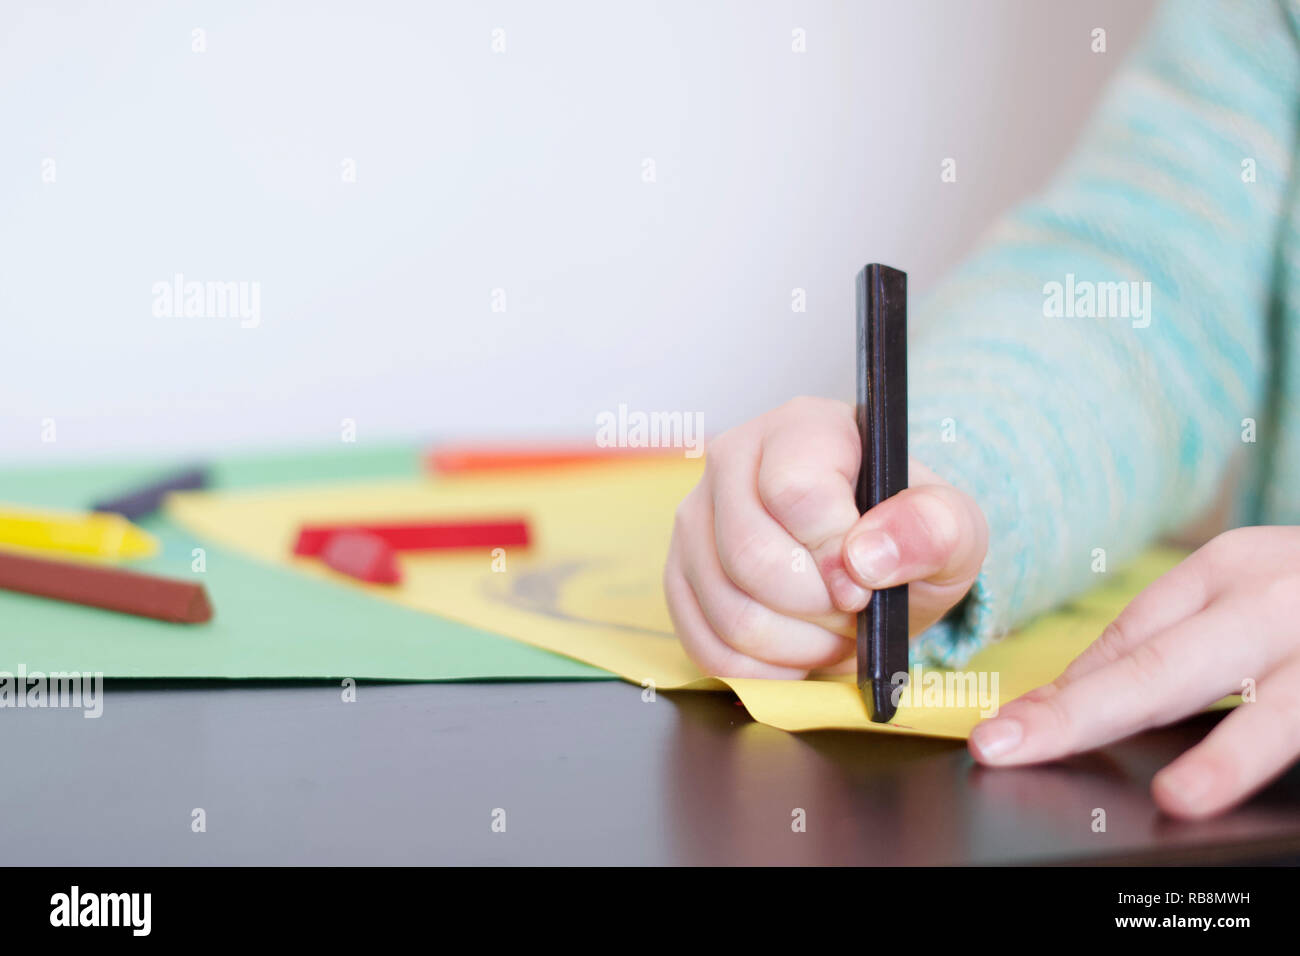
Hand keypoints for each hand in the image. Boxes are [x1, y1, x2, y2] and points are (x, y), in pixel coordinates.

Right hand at [663, 396, 988, 677]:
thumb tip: (867, 557)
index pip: (795, 492)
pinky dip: (765, 671)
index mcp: (802, 428)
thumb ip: (934, 529)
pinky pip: (708, 648)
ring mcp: (696, 520)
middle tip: (854, 610)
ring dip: (798, 647)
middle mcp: (732, 461)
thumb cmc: (906, 537)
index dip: (835, 553)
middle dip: (819, 608)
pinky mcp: (679, 578)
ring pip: (730, 612)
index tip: (867, 580)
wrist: (875, 567)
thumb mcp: (953, 529)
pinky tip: (797, 651)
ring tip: (833, 630)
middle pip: (752, 558)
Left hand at [970, 526, 1299, 818]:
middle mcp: (1277, 598)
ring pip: (1284, 707)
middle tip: (1018, 745)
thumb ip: (1164, 634)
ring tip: (1180, 795)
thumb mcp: (1235, 587)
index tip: (1009, 733)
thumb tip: (1072, 689)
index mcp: (1229, 568)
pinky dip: (1277, 753)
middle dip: (1088, 712)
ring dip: (1230, 754)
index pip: (1130, 640)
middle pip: (1173, 663)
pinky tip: (1238, 784)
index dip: (1065, 695)